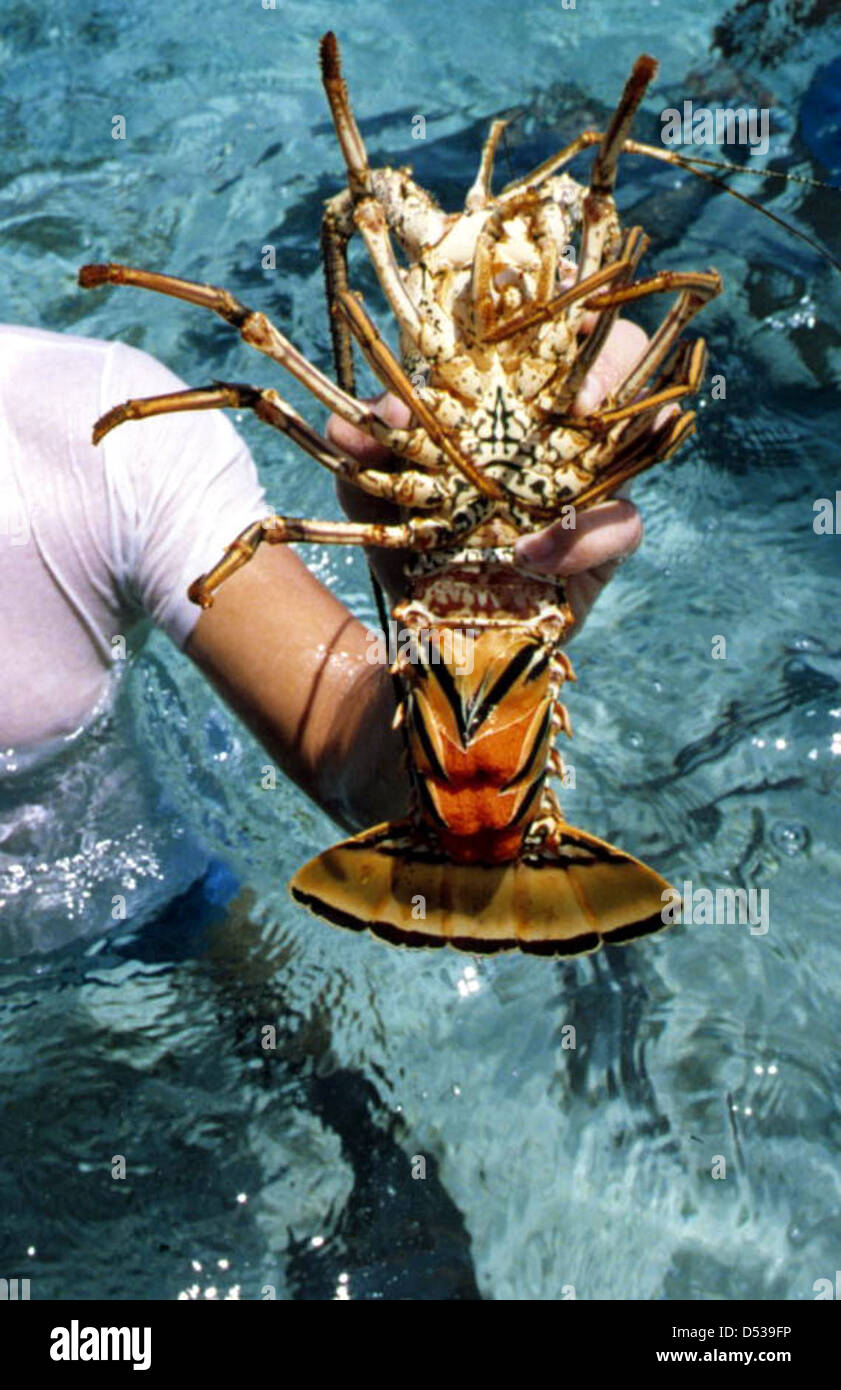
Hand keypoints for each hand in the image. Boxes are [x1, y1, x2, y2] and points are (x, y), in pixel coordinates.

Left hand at [327, 318, 667, 633]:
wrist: (432, 629)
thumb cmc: (410, 541)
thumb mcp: (370, 492)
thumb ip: (363, 451)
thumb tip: (360, 420)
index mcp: (506, 392)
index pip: (548, 318)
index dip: (563, 288)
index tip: (552, 283)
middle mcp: (558, 422)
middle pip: (618, 351)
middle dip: (611, 352)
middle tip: (576, 385)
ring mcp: (593, 477)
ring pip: (649, 419)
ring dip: (627, 412)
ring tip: (581, 422)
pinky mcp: (607, 537)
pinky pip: (624, 523)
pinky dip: (584, 538)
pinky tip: (530, 553)